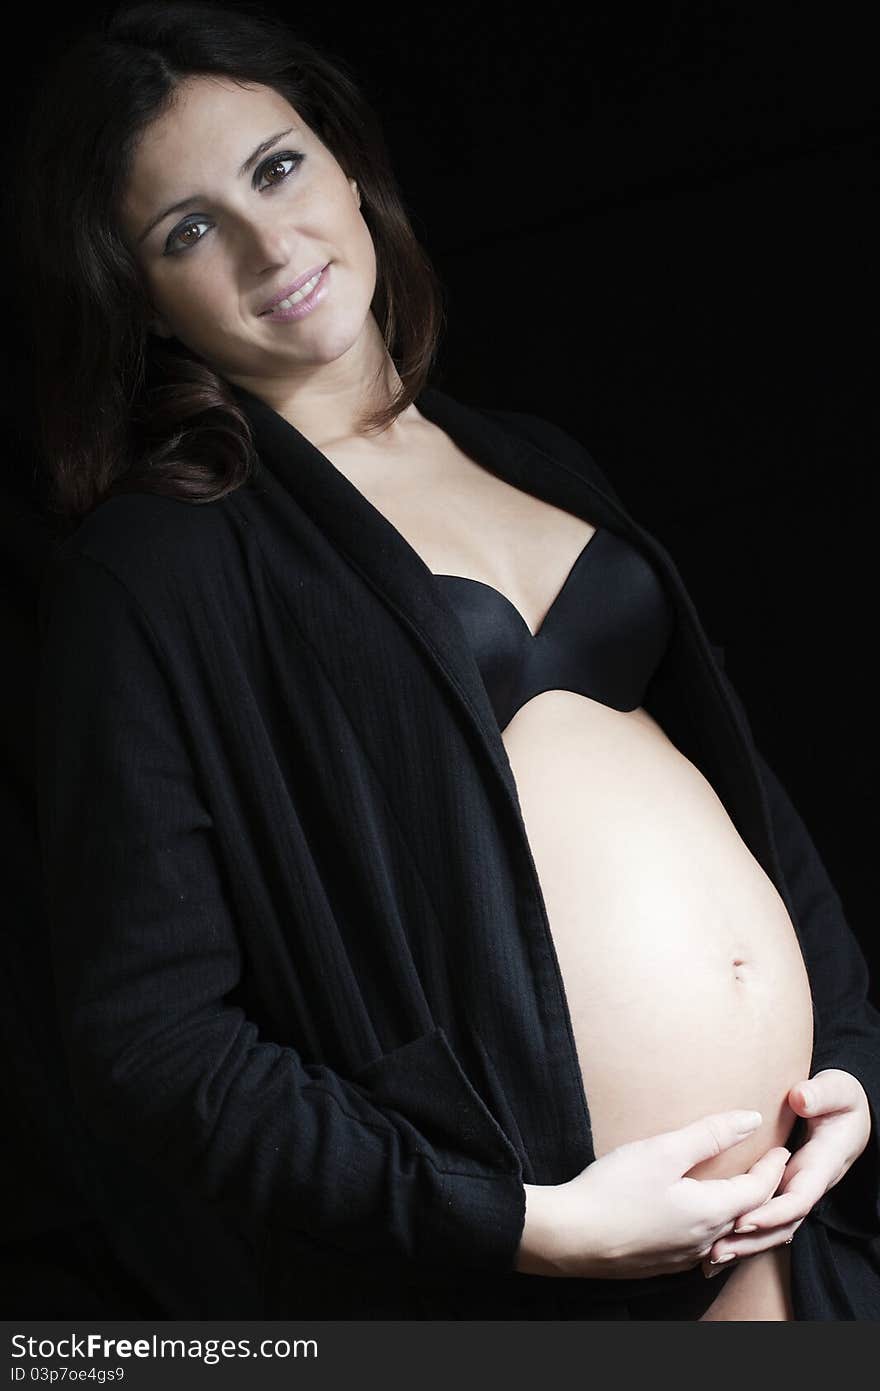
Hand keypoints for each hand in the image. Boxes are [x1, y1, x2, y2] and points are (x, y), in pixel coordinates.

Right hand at [522, 1109, 791, 1279]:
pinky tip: (705, 1220)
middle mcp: (705, 1241)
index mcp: (710, 1212)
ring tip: (745, 1192)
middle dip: (766, 1192)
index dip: (773, 1168)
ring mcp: (683, 1257)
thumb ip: (709, 1134)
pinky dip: (718, 1228)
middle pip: (749, 1216)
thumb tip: (752, 1119)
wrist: (569, 1237)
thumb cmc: (613, 1190)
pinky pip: (706, 1247)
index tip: (781, 1150)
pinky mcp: (662, 1263)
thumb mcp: (662, 1151)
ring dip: (743, 1212)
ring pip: (729, 1235)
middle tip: (772, 1170)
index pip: (759, 1191)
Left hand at [701, 1069, 871, 1276]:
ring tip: (710, 1258)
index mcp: (822, 1167)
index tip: (743, 1219)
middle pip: (782, 1224)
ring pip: (773, 1227)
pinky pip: (766, 1218)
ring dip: (744, 1245)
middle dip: (751, 1241)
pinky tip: (715, 1248)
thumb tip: (800, 1099)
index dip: (772, 1213)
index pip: (798, 1199)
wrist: (848, 1110)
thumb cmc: (841, 1099)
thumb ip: (821, 1094)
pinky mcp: (784, 1190)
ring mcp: (796, 1190)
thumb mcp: (838, 1090)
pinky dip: (744, 1235)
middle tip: (716, 1252)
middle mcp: (809, 1185)